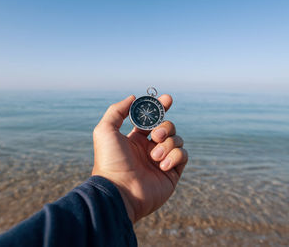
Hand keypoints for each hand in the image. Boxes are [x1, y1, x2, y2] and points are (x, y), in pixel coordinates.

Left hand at [92, 95, 187, 222]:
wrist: (119, 190)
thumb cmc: (110, 161)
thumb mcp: (105, 130)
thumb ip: (117, 110)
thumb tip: (134, 98)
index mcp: (135, 140)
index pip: (152, 120)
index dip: (160, 108)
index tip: (167, 99)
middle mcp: (149, 149)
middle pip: (167, 127)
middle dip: (164, 127)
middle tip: (155, 135)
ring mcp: (162, 161)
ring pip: (177, 140)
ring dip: (167, 144)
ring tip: (154, 156)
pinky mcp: (172, 173)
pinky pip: (183, 155)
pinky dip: (175, 156)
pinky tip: (162, 166)